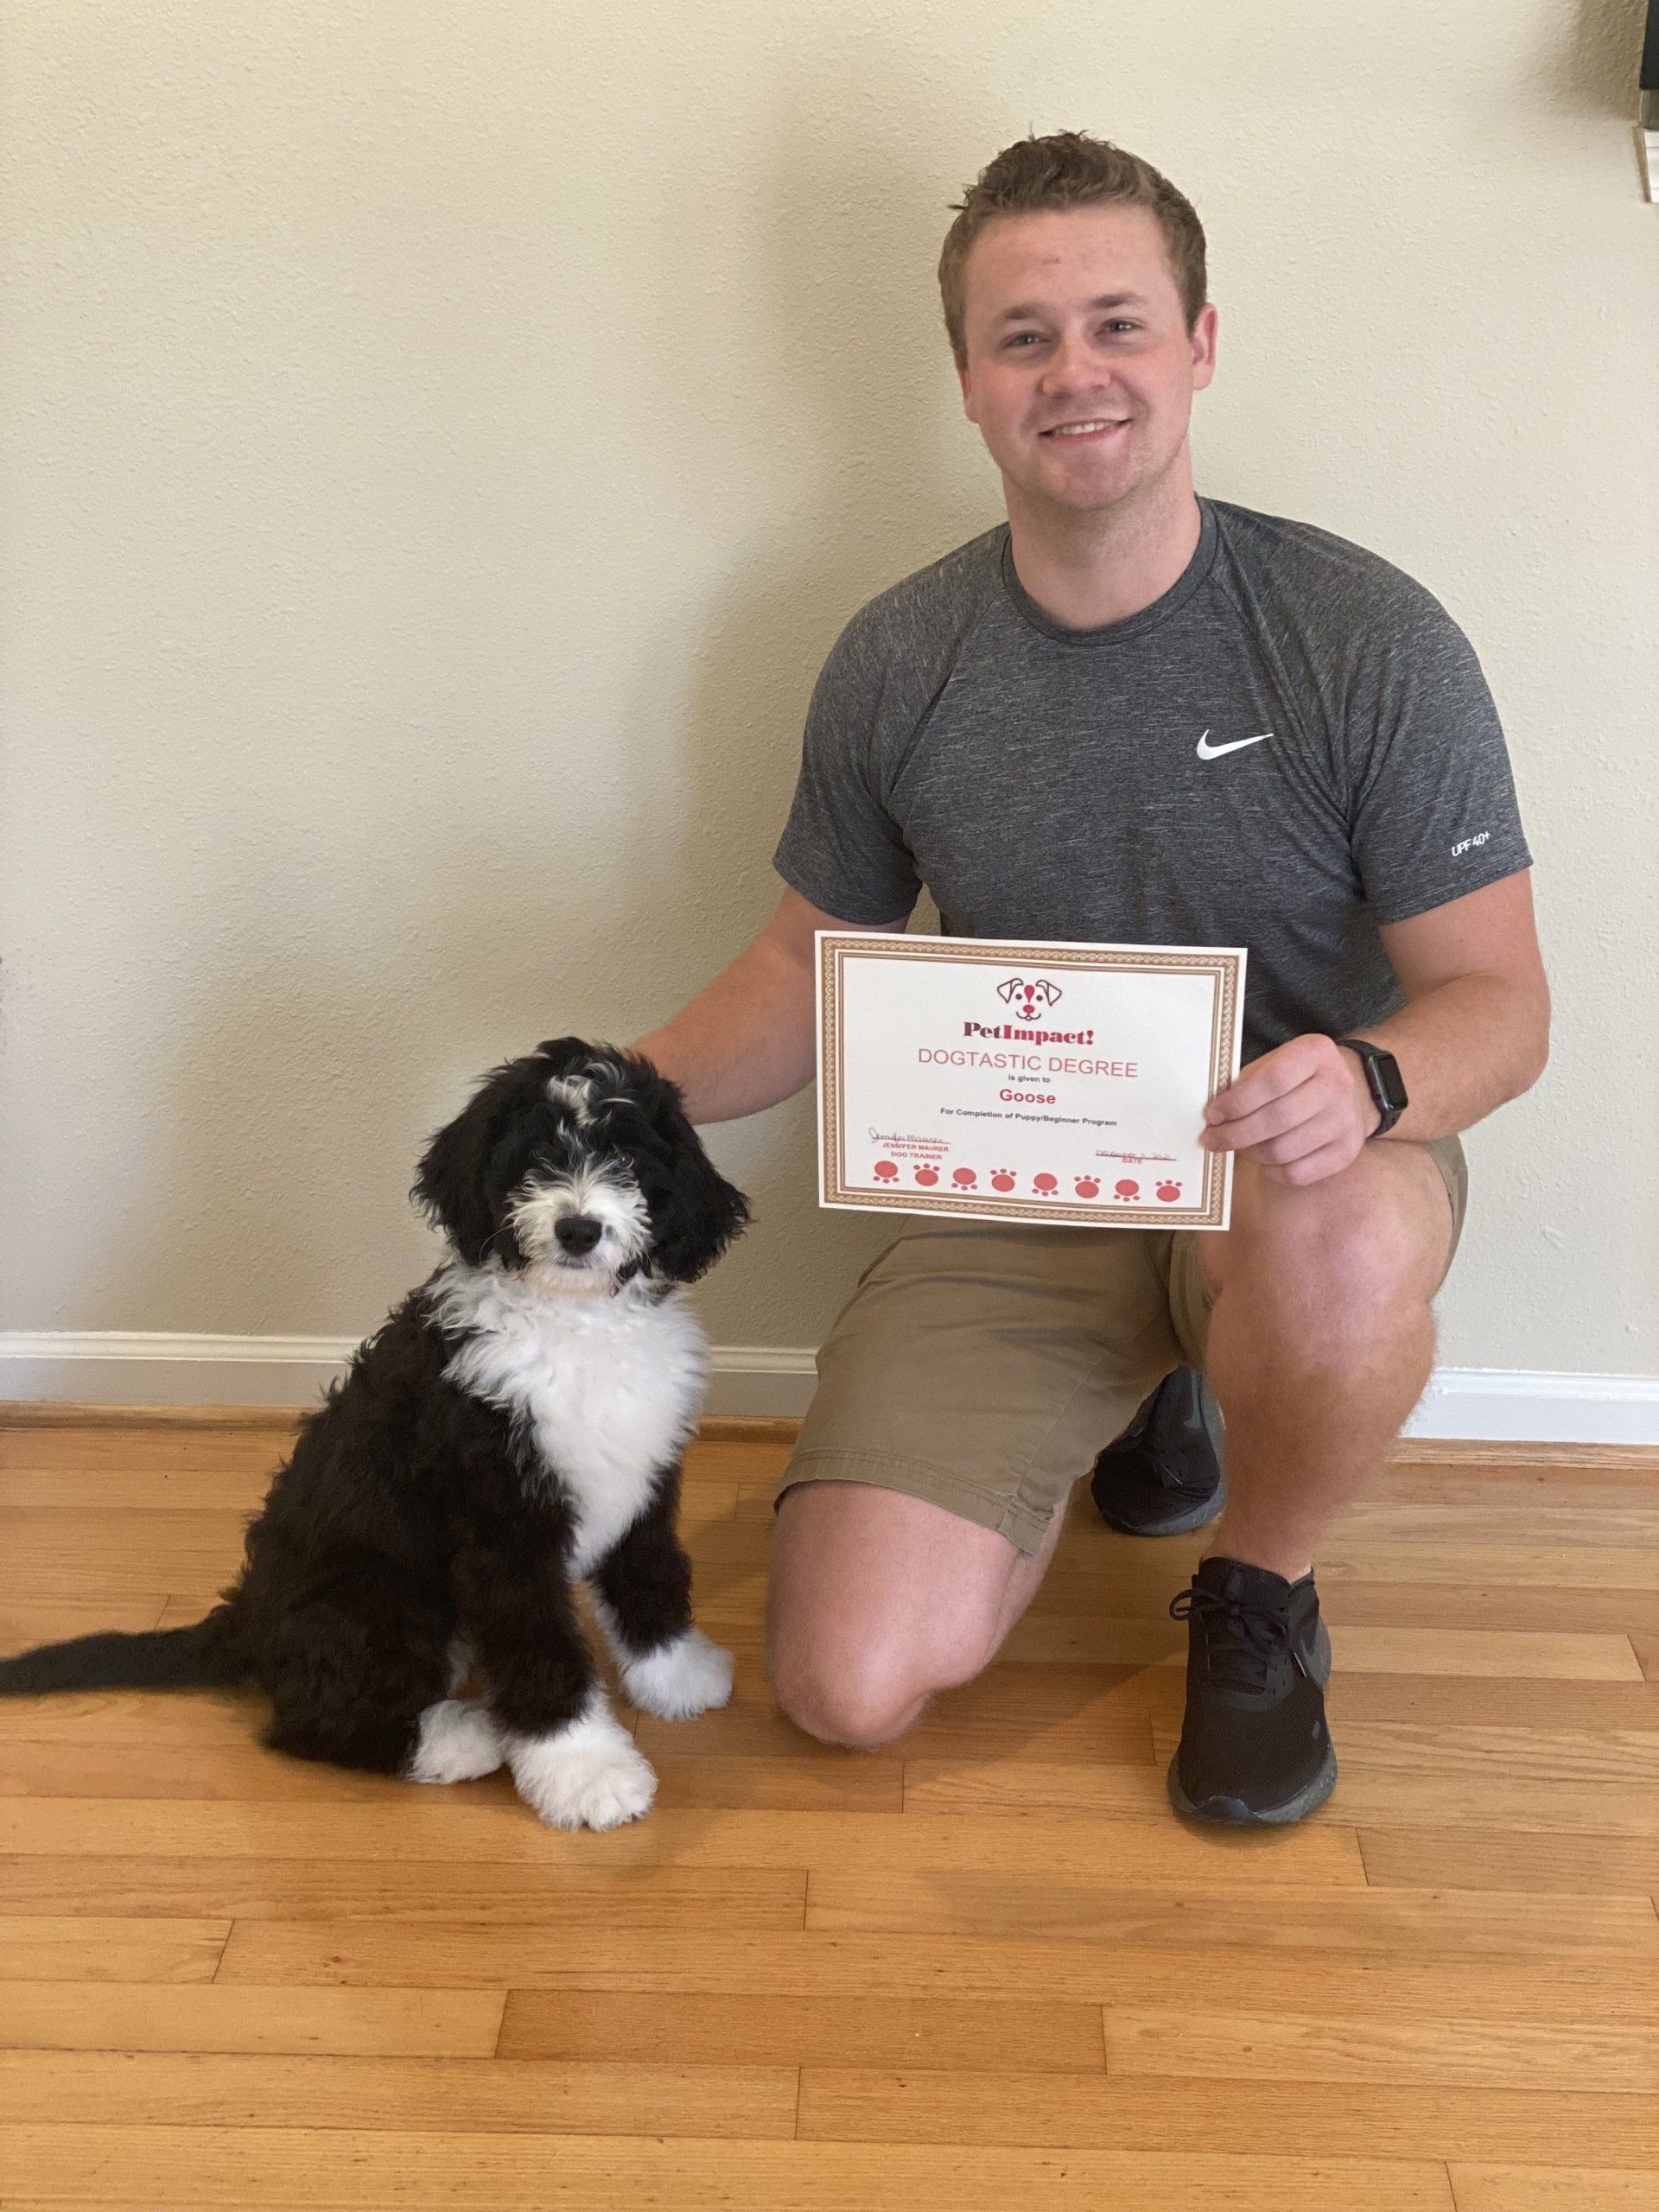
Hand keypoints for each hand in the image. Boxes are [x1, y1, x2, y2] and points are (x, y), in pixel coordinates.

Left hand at [1199, 1035, 1379, 1186]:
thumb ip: (1246, 1081)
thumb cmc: (1299, 1077)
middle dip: (1235, 1133)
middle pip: (1277, 1119)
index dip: (1237, 1102)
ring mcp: (1346, 1121)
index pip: (1272, 1080)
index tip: (1212, 1115)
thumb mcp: (1276, 1061)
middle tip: (1212, 1139)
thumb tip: (1213, 1114)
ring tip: (1237, 1146)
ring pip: (1283, 1150)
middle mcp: (1337, 1085)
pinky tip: (1262, 1160)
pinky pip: (1298, 1173)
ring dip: (1250, 1153)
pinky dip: (1271, 1171)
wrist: (1352, 1091)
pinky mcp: (1346, 1152)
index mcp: (1315, 1053)